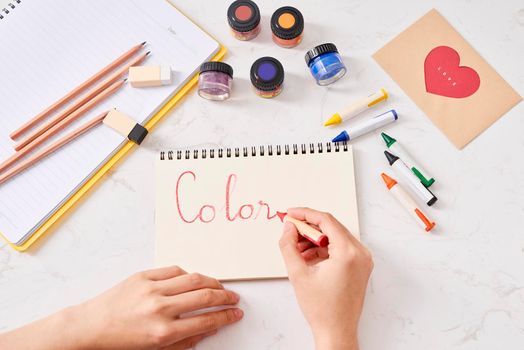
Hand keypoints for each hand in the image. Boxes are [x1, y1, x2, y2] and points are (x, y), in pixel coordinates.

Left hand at [71, 266, 242, 349]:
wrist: (90, 327)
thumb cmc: (120, 342)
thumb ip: (185, 340)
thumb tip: (209, 328)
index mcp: (164, 332)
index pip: (206, 320)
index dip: (226, 316)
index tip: (236, 313)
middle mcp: (160, 309)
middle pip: (205, 296)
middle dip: (225, 297)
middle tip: (234, 298)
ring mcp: (151, 289)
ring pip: (194, 278)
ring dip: (212, 282)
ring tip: (219, 286)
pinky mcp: (143, 276)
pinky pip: (174, 270)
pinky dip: (188, 274)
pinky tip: (193, 279)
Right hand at [279, 208, 372, 349]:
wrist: (336, 332)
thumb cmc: (322, 309)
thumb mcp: (298, 274)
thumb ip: (289, 245)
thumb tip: (288, 227)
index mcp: (349, 253)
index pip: (326, 221)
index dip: (305, 214)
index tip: (290, 214)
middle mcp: (360, 253)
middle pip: (332, 227)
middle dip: (308, 227)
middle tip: (290, 230)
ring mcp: (363, 260)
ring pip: (335, 237)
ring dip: (315, 239)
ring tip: (296, 249)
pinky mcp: (360, 267)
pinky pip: (340, 248)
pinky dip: (324, 249)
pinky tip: (307, 257)